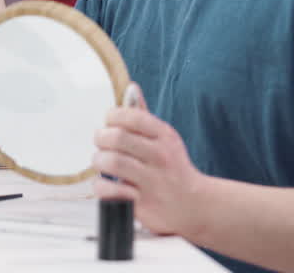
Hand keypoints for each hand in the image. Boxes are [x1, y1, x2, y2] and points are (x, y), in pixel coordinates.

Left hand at [93, 83, 208, 236]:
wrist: (194, 205)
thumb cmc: (173, 168)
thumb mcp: (165, 138)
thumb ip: (144, 116)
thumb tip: (131, 88)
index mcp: (165, 136)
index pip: (133, 117)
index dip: (113, 116)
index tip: (108, 122)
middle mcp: (160, 157)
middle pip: (118, 138)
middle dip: (101, 138)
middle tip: (101, 143)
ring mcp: (152, 181)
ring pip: (112, 163)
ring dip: (99, 161)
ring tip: (101, 163)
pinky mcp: (142, 204)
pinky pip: (110, 191)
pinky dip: (101, 187)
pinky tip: (106, 184)